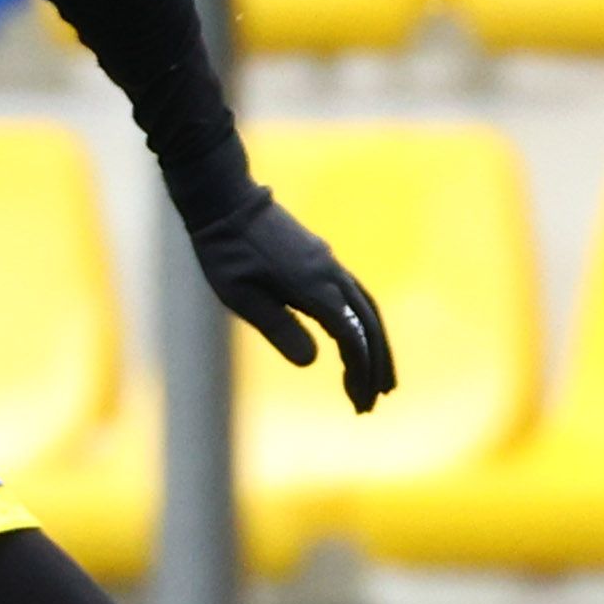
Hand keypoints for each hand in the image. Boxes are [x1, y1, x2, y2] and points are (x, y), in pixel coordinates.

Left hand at [191, 186, 395, 413]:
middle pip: (368, 323)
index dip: (361, 370)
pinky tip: (356, 338)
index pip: (351, 336)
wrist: (225, 201)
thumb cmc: (227, 253)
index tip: (361, 402)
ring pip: (366, 307)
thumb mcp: (243, 298)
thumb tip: (312, 363)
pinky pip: (354, 294)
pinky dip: (363, 322)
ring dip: (376, 343)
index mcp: (314, 286)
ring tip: (379, 376)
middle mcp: (330, 274)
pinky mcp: (321, 259)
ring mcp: (328, 264)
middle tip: (378, 399)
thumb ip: (279, 328)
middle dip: (377, 363)